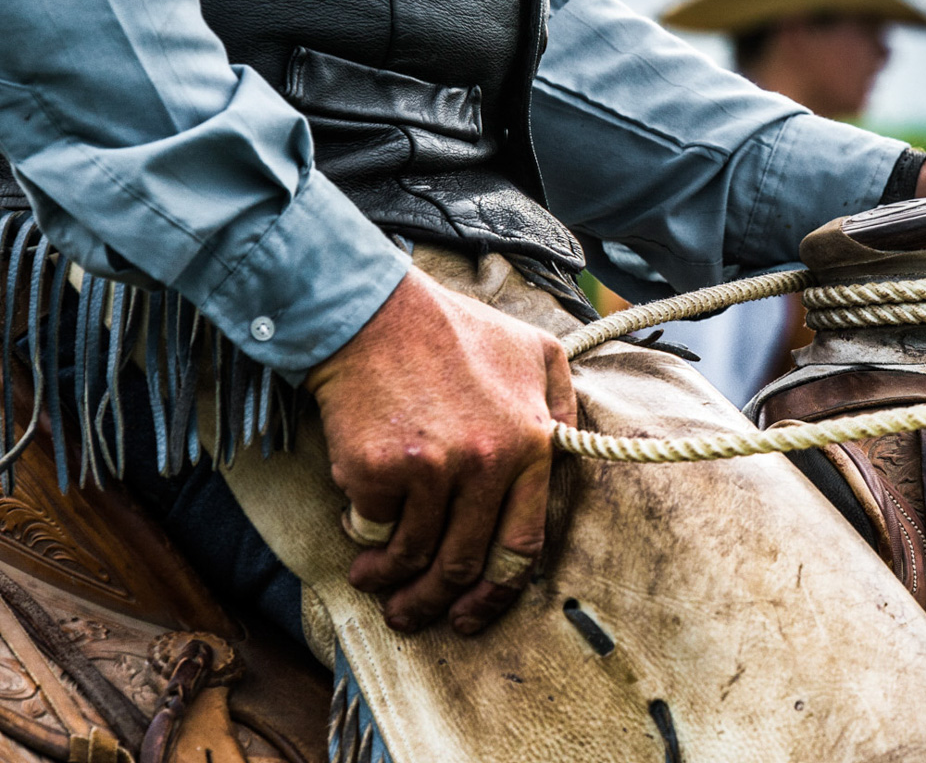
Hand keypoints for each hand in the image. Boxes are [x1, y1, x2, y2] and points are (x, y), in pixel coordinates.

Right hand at [304, 269, 576, 633]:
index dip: (498, 592)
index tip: (474, 611)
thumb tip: (568, 449)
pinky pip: (372, 527)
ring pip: (414, 556)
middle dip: (435, 602)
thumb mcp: (537, 352)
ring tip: (372, 581)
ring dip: (390, 581)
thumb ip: (562, 403)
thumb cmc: (455, 331)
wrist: (374, 313)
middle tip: (413, 613)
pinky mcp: (378, 471)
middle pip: (464, 562)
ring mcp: (431, 470)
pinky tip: (358, 532)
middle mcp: (487, 463)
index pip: (523, 544)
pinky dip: (364, 537)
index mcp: (531, 443)